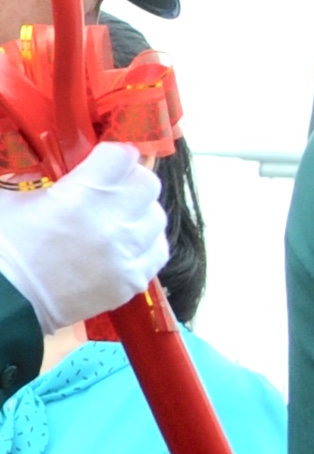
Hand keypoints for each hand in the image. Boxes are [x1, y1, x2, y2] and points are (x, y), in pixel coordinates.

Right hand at [0, 142, 167, 334]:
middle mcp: (111, 224)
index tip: (109, 159)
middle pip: (147, 183)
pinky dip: (146, 245)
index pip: (122, 156)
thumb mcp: (12, 197)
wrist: (4, 300)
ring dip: (140, 213)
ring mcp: (125, 255)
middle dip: (130, 180)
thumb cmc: (2, 246)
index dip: (115, 154)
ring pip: (157, 217)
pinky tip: (126, 245)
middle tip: (113, 187)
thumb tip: (60, 160)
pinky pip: (158, 252)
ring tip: (118, 218)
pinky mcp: (131, 282)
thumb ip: (41, 174)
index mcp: (80, 196)